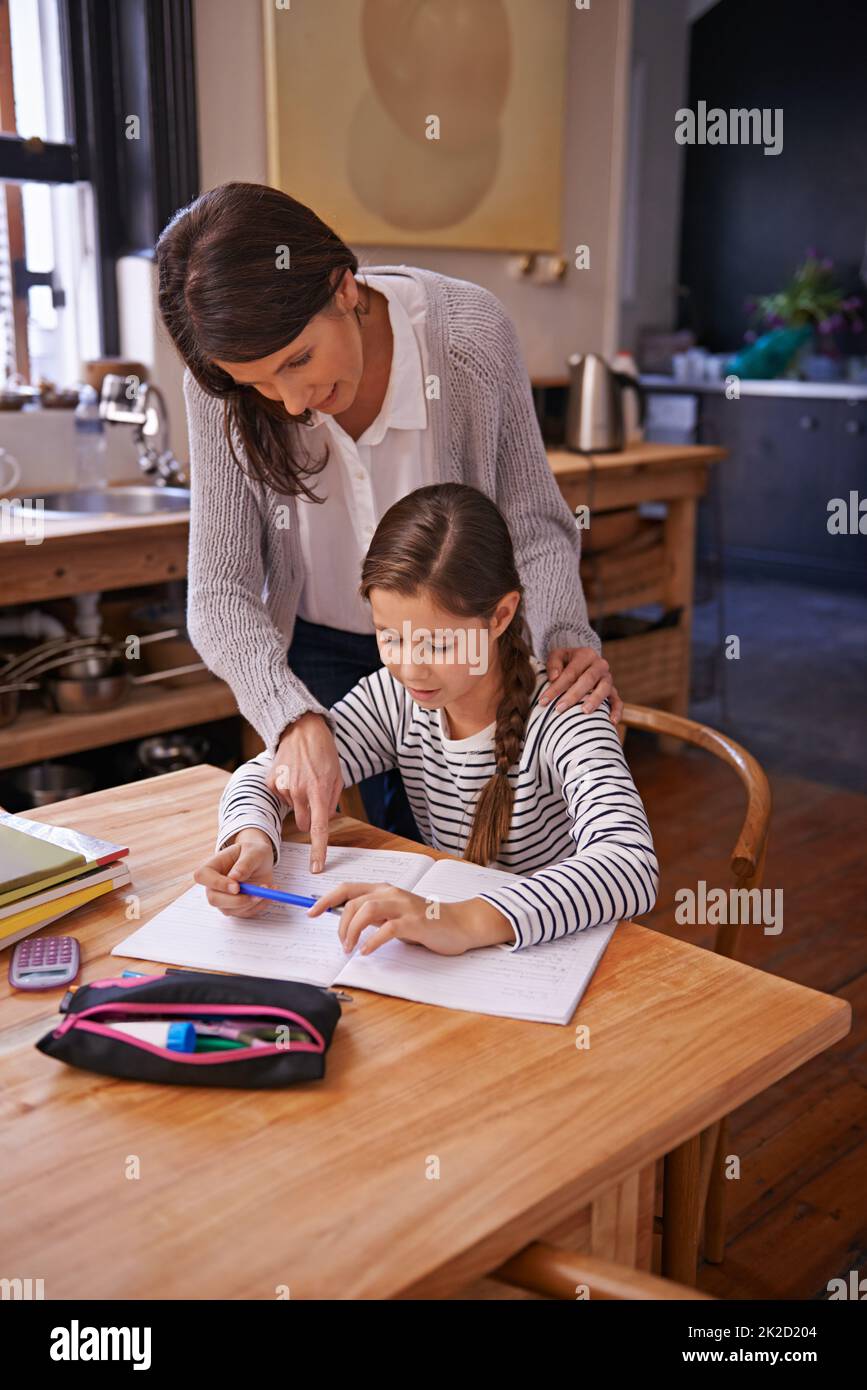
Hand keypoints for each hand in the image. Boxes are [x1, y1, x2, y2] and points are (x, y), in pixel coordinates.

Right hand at [193, 829, 274, 916]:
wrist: (260, 860)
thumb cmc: (253, 852)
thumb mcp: (254, 851)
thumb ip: (245, 863)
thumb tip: (234, 877)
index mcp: (212, 866)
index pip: (202, 876)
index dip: (217, 884)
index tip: (237, 887)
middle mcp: (213, 885)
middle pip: (214, 899)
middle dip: (237, 900)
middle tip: (257, 894)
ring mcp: (223, 898)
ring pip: (230, 910)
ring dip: (251, 903)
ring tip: (267, 887)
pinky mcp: (235, 907)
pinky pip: (244, 913)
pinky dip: (259, 905)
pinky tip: (268, 892)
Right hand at [265, 712, 343, 873]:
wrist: (301, 729)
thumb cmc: (324, 753)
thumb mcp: (337, 776)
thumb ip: (331, 801)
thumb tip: (324, 821)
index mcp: (320, 791)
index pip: (318, 828)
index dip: (318, 850)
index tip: (316, 867)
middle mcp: (299, 791)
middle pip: (302, 823)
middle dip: (309, 817)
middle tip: (313, 797)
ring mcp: (283, 786)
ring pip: (292, 808)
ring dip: (299, 799)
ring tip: (303, 777)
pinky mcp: (271, 782)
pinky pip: (281, 797)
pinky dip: (287, 790)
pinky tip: (291, 774)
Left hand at [308, 881, 512, 955]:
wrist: (459, 924)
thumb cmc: (424, 922)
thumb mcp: (393, 916)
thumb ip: (373, 916)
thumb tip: (345, 922)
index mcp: (383, 890)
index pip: (347, 888)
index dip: (325, 899)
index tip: (310, 912)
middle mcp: (391, 893)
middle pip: (354, 901)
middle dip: (340, 924)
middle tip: (341, 944)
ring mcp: (403, 906)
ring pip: (367, 910)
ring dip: (352, 931)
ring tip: (350, 948)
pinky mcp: (415, 922)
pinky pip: (388, 929)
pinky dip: (373, 941)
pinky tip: (367, 951)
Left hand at [540, 646, 622, 722]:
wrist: (582, 662)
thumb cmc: (566, 661)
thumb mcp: (557, 656)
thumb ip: (554, 664)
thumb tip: (554, 677)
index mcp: (586, 655)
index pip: (570, 672)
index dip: (556, 687)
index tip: (543, 701)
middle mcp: (600, 665)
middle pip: (587, 680)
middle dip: (572, 695)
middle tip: (559, 708)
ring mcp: (608, 678)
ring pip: (604, 689)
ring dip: (595, 700)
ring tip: (584, 711)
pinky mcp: (614, 691)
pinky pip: (618, 701)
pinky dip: (616, 711)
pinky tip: (611, 722)